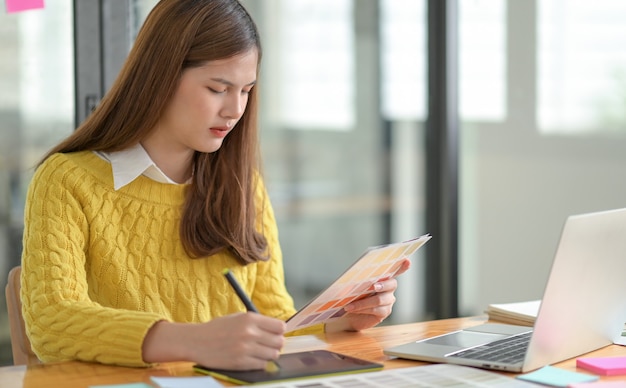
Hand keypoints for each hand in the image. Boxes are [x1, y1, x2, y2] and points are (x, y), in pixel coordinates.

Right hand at [143, 312, 285, 369]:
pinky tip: (252, 358)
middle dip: (276, 343)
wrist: (197, 341)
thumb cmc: (217, 328)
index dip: (279, 331)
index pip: (280, 326)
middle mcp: (250, 333)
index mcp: (250, 318)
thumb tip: (277, 329)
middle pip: (279, 341)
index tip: (275, 333)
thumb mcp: (238, 317)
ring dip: (269, 354)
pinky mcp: (241, 362)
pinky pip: (262, 365)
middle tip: (268, 344)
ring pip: (273, 354)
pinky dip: (260, 363)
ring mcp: (246, 349)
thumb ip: (257, 322)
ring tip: (259, 351)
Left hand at [327, 258, 410, 331]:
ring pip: (379, 299)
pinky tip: (352, 309)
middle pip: (391, 284)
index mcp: (383, 277)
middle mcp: (389, 288)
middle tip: (373, 286)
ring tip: (349, 305)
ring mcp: (388, 300)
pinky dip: (361, 309)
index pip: (396, 269)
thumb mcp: (352, 286)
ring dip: (362, 302)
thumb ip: (355, 282)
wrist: (350, 313)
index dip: (402, 266)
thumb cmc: (352, 295)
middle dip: (382, 285)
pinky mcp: (384, 312)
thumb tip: (351, 281)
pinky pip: (375, 309)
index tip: (407, 260)